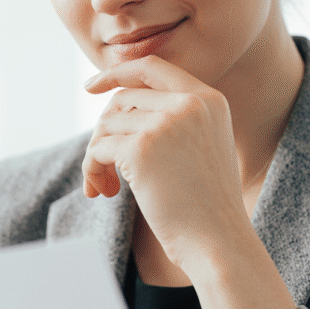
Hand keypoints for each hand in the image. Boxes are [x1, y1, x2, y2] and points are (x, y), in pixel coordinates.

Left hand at [82, 55, 247, 271]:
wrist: (219, 241)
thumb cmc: (206, 206)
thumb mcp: (202, 148)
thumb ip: (173, 120)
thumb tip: (115, 107)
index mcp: (208, 99)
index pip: (152, 67)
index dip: (117, 72)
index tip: (91, 87)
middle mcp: (188, 104)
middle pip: (122, 100)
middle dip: (106, 133)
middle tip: (104, 170)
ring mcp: (166, 124)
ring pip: (106, 126)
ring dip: (96, 157)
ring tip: (106, 187)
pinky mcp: (142, 148)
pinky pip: (98, 149)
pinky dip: (92, 170)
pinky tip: (103, 192)